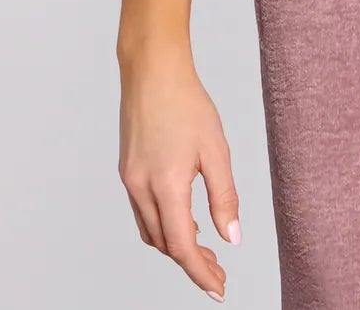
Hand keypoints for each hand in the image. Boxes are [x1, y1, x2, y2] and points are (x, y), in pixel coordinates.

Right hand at [118, 48, 241, 300]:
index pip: (182, 246)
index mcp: (165, 185)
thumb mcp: (216, 150)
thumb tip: (232, 237)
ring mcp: (129, 180)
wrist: (152, 71)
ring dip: (176, 246)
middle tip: (219, 270)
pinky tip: (183, 221)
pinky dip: (163, 227)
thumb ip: (224, 197)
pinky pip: (143, 213)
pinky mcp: (127, 171)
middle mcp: (141, 188)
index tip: (219, 289)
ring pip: (151, 232)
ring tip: (205, 249)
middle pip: (165, 244)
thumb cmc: (187, 103)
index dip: (201, 272)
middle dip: (192, 263)